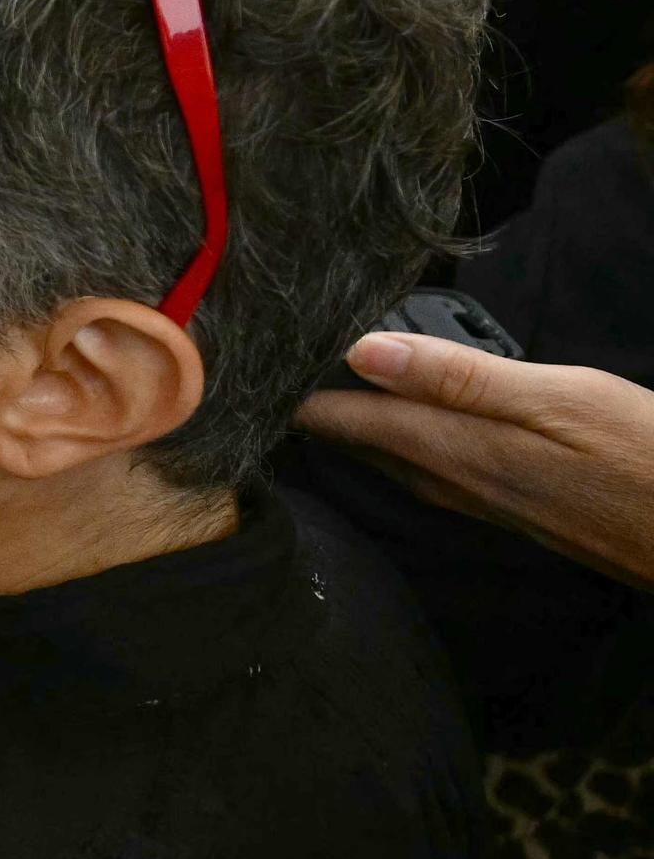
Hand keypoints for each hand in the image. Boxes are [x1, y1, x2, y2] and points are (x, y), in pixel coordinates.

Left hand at [294, 332, 653, 587]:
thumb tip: (363, 354)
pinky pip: (420, 467)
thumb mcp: (558, 400)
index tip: (245, 356)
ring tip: (307, 380)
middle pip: (350, 442)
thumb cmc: (643, 458)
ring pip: (383, 456)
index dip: (289, 387)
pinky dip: (389, 437)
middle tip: (261, 361)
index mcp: (451, 450)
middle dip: (305, 402)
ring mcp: (473, 499)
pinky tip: (389, 417)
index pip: (339, 419)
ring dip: (345, 421)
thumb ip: (460, 380)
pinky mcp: (500, 504)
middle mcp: (446, 482)